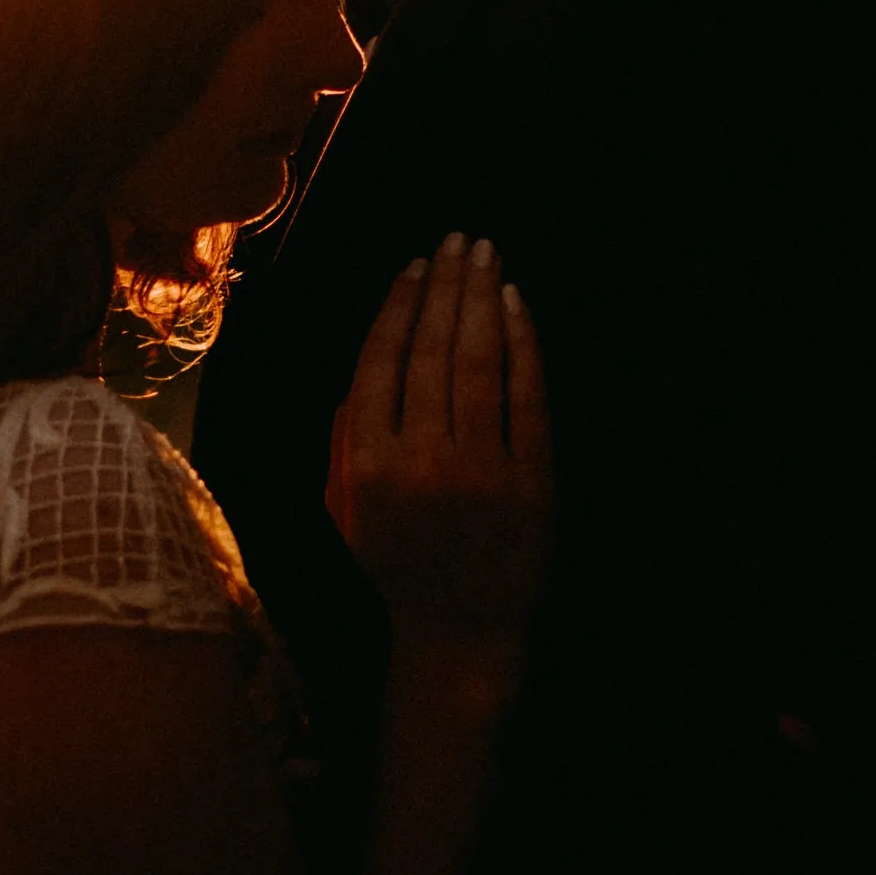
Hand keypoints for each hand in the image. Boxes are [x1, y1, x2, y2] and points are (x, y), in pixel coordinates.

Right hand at [327, 233, 551, 658]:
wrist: (460, 633)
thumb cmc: (399, 567)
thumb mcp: (346, 510)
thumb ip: (344, 440)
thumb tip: (362, 371)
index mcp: (367, 464)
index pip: (380, 362)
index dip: (398, 306)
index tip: (414, 267)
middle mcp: (420, 459)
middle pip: (430, 349)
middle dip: (445, 285)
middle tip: (457, 241)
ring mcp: (480, 468)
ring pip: (476, 362)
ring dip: (481, 298)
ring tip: (484, 255)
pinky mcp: (531, 479)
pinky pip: (527, 395)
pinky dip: (522, 344)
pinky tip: (516, 306)